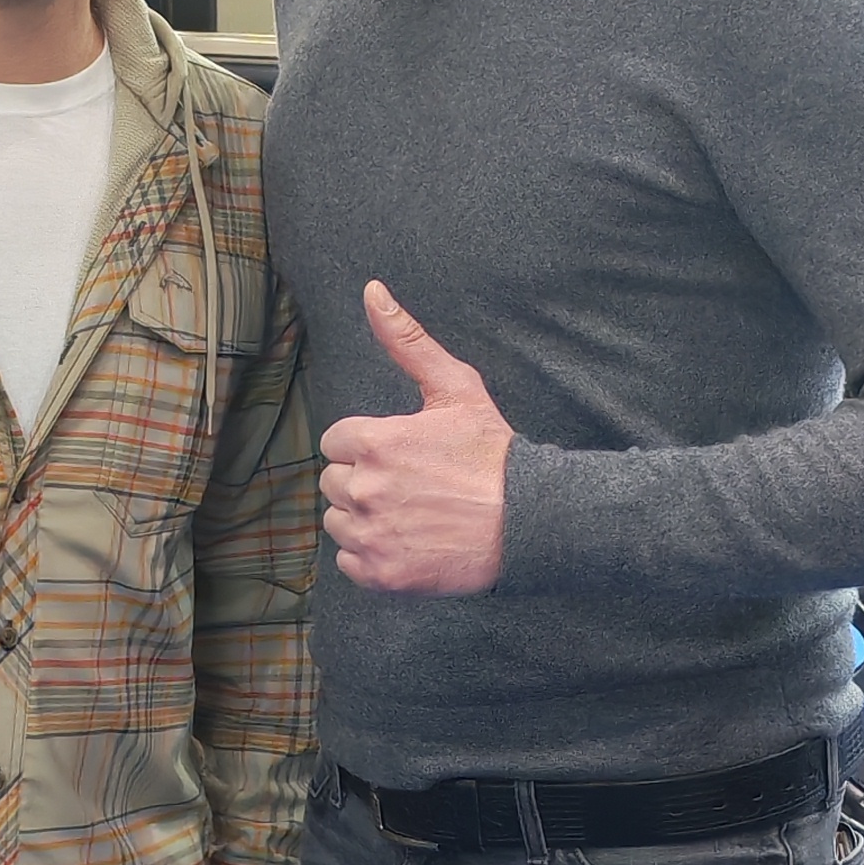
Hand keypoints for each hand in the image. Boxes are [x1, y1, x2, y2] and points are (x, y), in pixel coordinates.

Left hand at [318, 282, 512, 594]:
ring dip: (364, 519)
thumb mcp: (455, 388)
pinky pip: (348, 561)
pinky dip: (372, 556)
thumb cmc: (492, 454)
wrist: (529, 521)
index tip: (405, 455)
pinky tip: (409, 542)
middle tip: (413, 486)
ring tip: (412, 514)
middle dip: (365, 481)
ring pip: (337, 522)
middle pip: (334, 482)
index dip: (369, 446)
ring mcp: (369, 535)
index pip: (337, 442)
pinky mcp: (379, 574)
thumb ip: (407, 341)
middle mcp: (363, 489)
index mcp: (371, 442)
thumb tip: (371, 290)